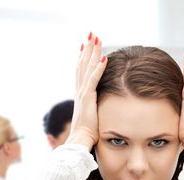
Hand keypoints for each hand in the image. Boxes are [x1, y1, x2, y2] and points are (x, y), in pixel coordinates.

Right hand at [67, 32, 106, 149]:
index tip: (85, 46)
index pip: (81, 73)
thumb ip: (93, 109)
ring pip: (86, 68)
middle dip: (87, 49)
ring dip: (92, 53)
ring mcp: (83, 94)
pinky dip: (99, 68)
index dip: (83, 58)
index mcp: (80, 95)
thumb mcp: (91, 117)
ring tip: (96, 38)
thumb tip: (97, 110)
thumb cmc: (87, 133)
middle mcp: (80, 92)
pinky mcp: (88, 98)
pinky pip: (94, 80)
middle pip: (82, 65)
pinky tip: (104, 57)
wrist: (81, 140)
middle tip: (91, 35)